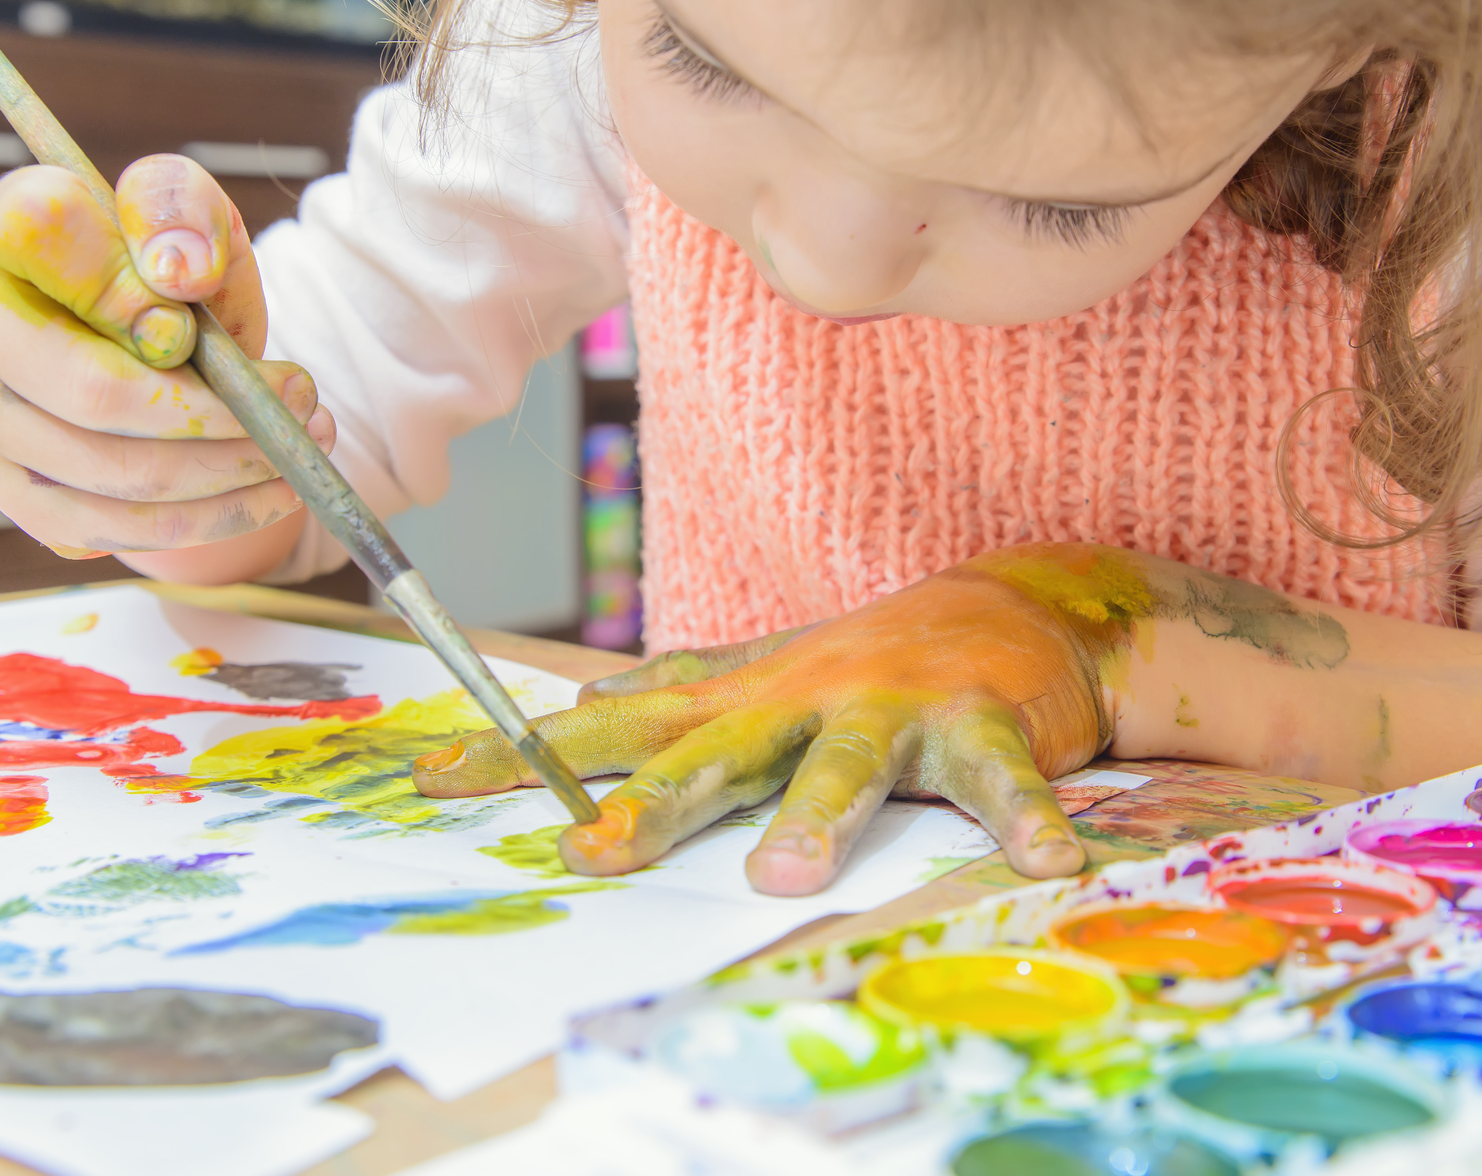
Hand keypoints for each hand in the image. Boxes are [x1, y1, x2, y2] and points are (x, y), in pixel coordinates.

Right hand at [0, 155, 332, 558]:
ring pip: (116, 477)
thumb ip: (181, 209)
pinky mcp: (13, 491)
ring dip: (232, 471)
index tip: (210, 317)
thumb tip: (177, 276)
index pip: (53, 250)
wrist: (149, 329)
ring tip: (301, 446)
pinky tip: (269, 491)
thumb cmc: (165, 261)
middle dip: (221, 412)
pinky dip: (209, 520)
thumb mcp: (190, 210)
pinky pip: (113, 531)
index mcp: (3, 231)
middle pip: (96, 397)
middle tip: (302, 403)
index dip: (142, 292)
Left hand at [414, 547, 1149, 895]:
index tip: (436, 781)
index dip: (527, 753)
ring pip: (849, 763)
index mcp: (744, 698)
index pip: (617, 724)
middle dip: (654, 804)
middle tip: (592, 852)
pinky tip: (1044, 859)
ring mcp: (893, 706)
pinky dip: (1023, 817)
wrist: (1009, 606)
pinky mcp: (983, 722)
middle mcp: (805, 698)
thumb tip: (579, 700)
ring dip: (818, 816)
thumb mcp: (764, 672)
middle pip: (717, 754)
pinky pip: (1000, 777)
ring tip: (785, 874)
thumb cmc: (868, 658)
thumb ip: (680, 689)